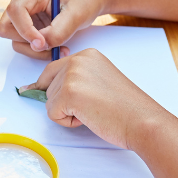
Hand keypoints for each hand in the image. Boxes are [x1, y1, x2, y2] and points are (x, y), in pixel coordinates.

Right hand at [0, 0, 108, 56]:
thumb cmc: (84, 1)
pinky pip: (24, 44)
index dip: (25, 29)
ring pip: (14, 39)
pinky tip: (57, 47)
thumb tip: (38, 45)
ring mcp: (24, 15)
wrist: (89, 0)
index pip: (15, 10)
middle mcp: (23, 2)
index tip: (42, 43)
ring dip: (34, 49)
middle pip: (6, 27)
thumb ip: (58, 31)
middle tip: (49, 45)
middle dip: (26, 41)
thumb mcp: (76, 15)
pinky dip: (38, 50)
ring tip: (58, 49)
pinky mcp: (28, 27)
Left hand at [19, 49, 169, 149]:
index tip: (34, 90)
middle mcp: (77, 61)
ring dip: (66, 112)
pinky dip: (66, 122)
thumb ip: (76, 79)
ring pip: (48, 100)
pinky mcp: (69, 93)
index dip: (46, 85)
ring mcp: (72, 75)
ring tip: (93, 111)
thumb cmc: (126, 108)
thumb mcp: (99, 81)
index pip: (52, 69)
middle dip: (62, 102)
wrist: (143, 121)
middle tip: (89, 107)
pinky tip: (88, 118)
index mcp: (87, 55)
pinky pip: (52, 113)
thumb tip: (38, 87)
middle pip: (48, 85)